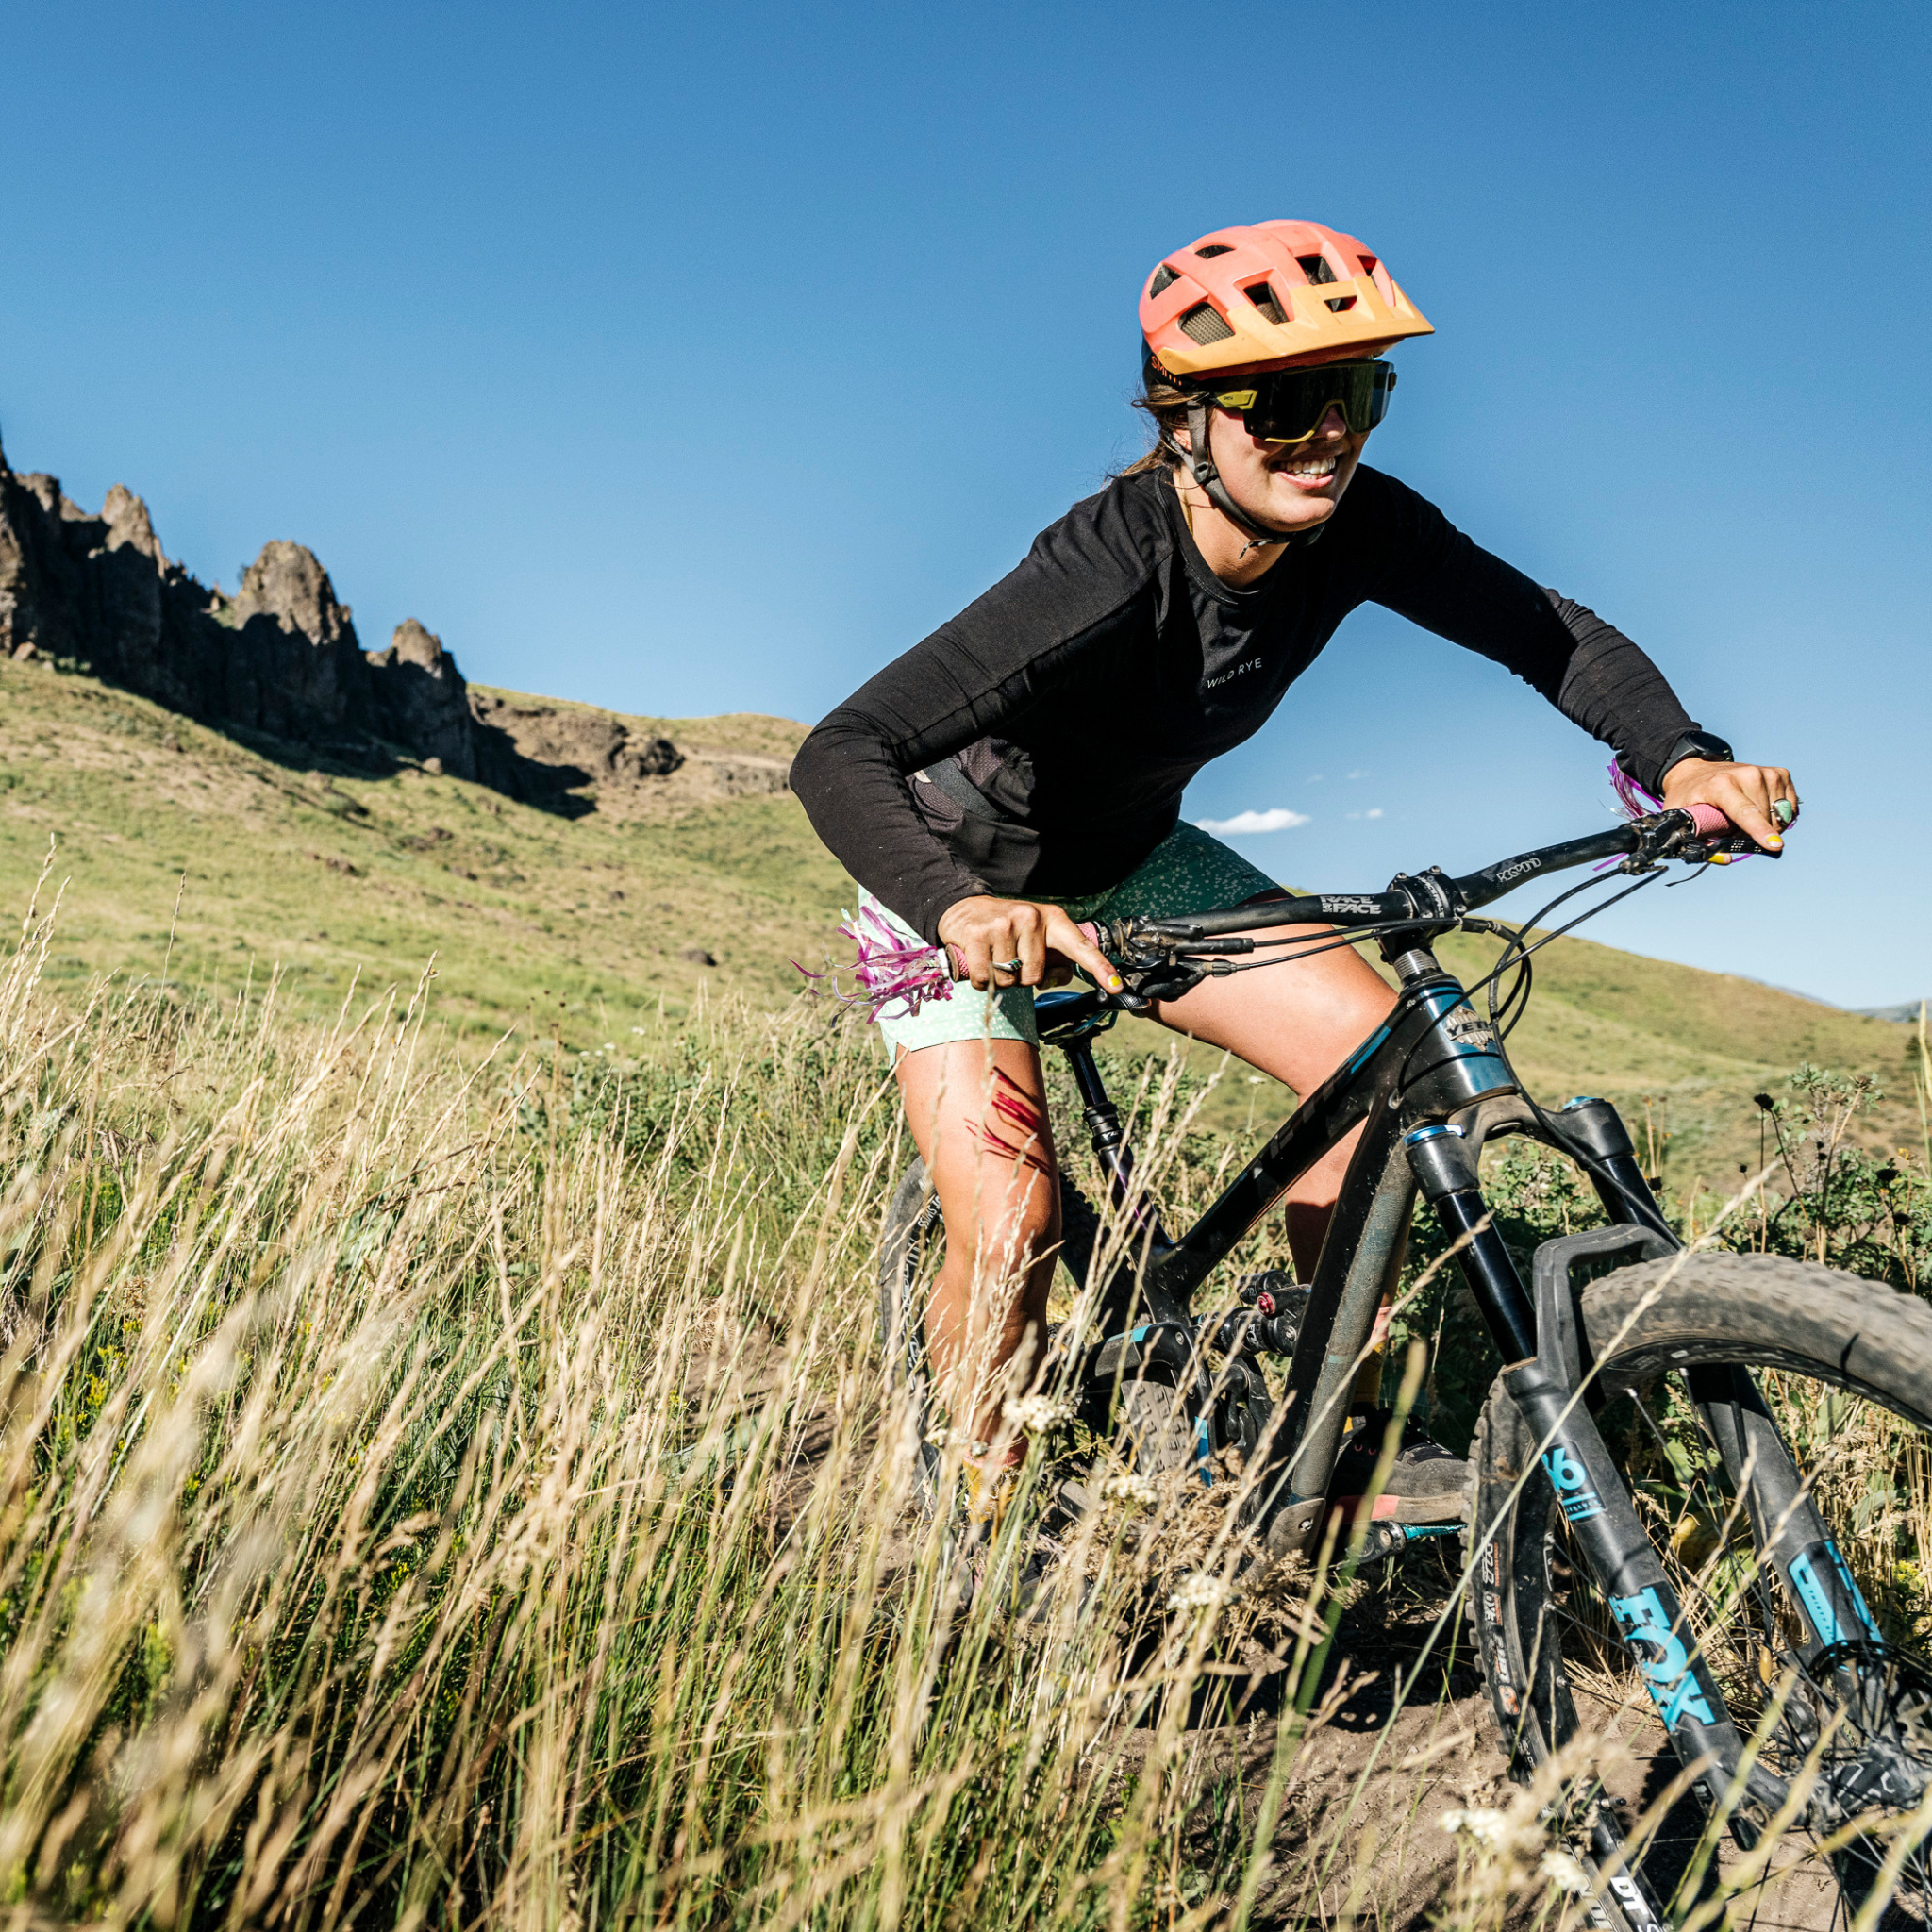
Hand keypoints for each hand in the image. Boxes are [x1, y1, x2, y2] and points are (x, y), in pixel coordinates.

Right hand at [936, 896, 1124, 993]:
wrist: (966, 908)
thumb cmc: (1007, 928)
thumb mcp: (1035, 937)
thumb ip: (1053, 959)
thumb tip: (1058, 978)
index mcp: (1052, 919)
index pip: (1080, 947)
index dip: (1100, 968)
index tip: (1117, 987)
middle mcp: (1031, 918)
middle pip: (1035, 976)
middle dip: (1021, 978)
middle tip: (1010, 959)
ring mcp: (1004, 925)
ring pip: (1009, 980)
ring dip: (1000, 979)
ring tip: (993, 957)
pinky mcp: (978, 934)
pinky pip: (985, 979)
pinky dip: (981, 981)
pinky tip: (978, 961)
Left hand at [1659, 758, 1798, 852]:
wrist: (1697, 771)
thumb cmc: (1690, 797)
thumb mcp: (1683, 818)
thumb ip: (1700, 841)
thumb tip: (1727, 858)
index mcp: (1721, 785)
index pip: (1745, 812)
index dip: (1760, 831)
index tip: (1775, 845)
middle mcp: (1748, 775)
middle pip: (1765, 820)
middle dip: (1752, 834)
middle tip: (1732, 829)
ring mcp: (1767, 773)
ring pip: (1780, 816)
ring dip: (1766, 825)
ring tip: (1744, 818)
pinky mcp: (1780, 774)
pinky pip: (1789, 807)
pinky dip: (1778, 816)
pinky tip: (1761, 810)